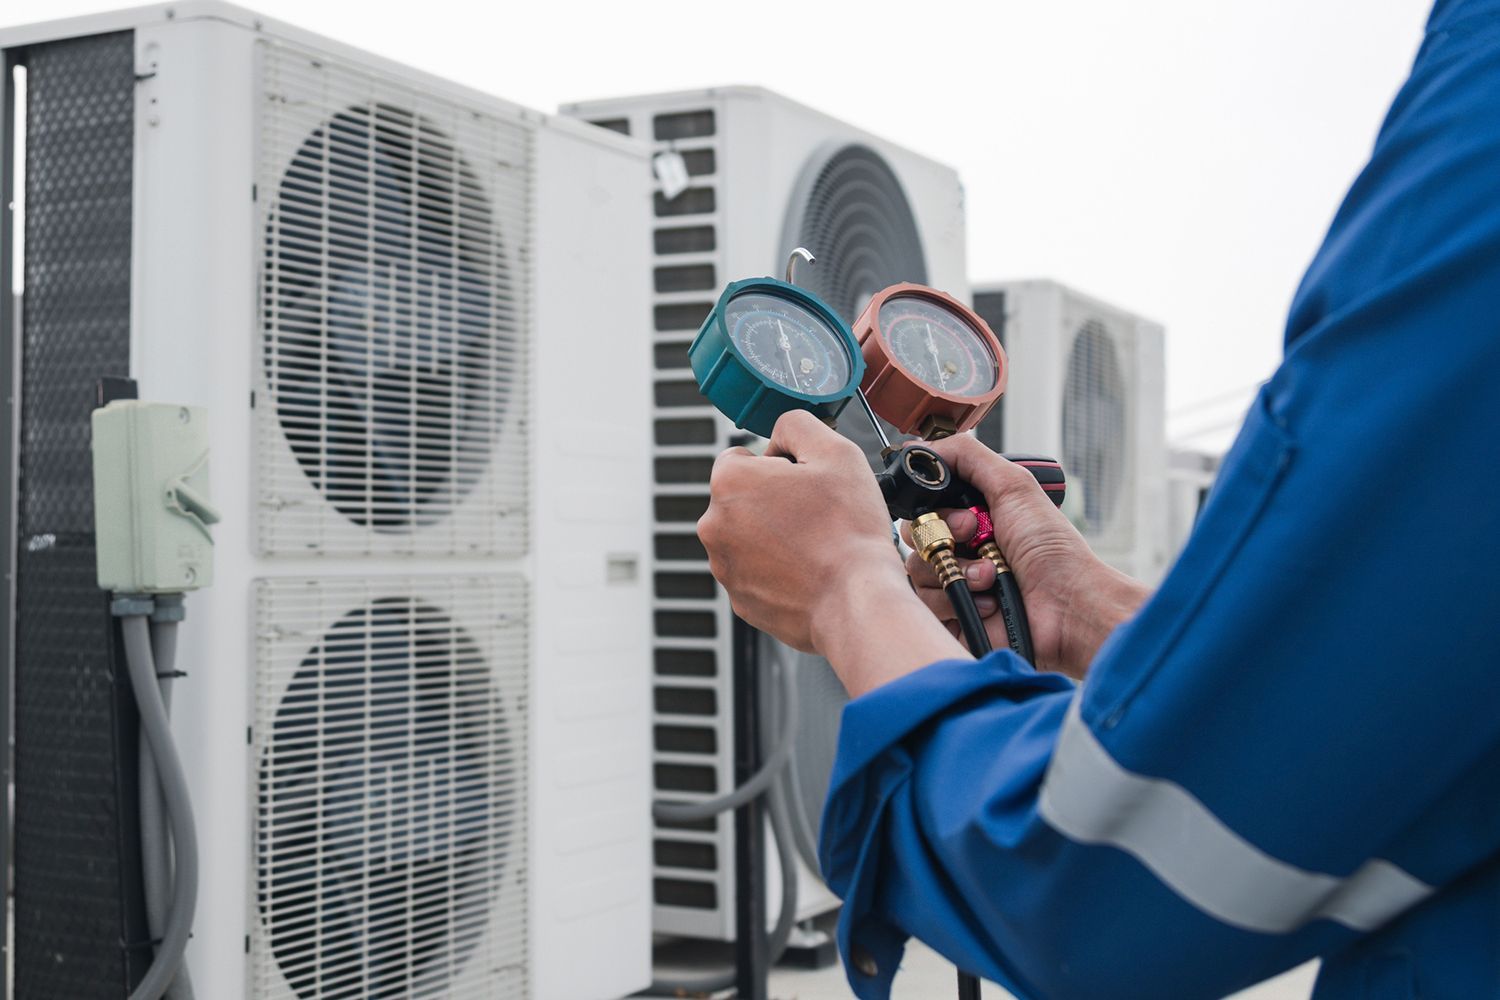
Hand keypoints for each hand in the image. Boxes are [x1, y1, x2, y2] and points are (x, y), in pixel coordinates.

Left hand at [698, 411, 966, 695]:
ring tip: (815, 546)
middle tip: (816, 515)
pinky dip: (778, 571)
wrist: (856, 600)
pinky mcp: (739, 599)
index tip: (806, 483)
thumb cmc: (848, 529)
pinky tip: (809, 572)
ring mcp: (724, 566)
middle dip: (773, 502)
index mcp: (729, 482)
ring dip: (774, 536)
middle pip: (743, 500)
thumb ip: (797, 425)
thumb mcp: (835, 451)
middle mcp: (713, 524)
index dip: (778, 466)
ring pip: (748, 537)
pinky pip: (757, 573)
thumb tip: (780, 432)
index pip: (742, 458)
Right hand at [901, 435, 1151, 678]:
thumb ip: (968, 456)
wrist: (1067, 606)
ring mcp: (954, 582)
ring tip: (992, 575)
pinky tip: (988, 600)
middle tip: (978, 537)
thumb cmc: (1053, 551)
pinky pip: (924, 602)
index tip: (965, 513)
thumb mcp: (1014, 486)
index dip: (936, 507)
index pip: (925, 504)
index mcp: (972, 516)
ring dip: (957, 569)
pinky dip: (957, 599)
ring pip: (916, 569)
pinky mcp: (950, 616)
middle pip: (915, 534)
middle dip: (946, 536)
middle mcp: (960, 547)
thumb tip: (922, 445)